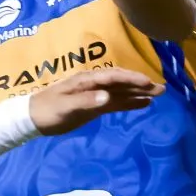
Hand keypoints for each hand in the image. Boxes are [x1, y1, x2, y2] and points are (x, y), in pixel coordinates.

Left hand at [28, 68, 163, 135]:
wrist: (34, 118)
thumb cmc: (48, 110)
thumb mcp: (65, 107)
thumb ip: (86, 102)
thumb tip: (107, 97)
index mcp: (86, 80)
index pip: (113, 77)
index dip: (131, 79)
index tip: (148, 83)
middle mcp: (93, 84)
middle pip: (121, 82)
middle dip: (140, 84)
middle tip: (162, 89)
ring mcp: (95, 94)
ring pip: (121, 92)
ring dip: (139, 92)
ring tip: (158, 94)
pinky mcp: (94, 105)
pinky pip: (116, 102)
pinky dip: (130, 102)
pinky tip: (143, 104)